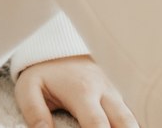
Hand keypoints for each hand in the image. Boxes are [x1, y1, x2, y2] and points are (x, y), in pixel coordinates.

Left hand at [14, 54, 139, 127]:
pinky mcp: (119, 95)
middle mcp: (105, 91)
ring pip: (132, 119)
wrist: (57, 42)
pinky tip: (118, 125)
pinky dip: (127, 124)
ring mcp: (115, 92)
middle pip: (126, 123)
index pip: (97, 125)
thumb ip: (34, 111)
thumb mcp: (29, 87)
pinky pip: (128, 114)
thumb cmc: (43, 70)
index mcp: (83, 91)